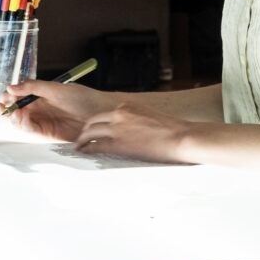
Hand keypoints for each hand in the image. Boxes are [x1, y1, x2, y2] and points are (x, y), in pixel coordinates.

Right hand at [0, 80, 118, 141]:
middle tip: (2, 107)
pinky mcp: (47, 133)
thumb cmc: (82, 97)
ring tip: (15, 112)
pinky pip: (31, 130)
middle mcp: (39, 108)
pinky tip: (23, 118)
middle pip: (15, 109)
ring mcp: (42, 121)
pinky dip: (24, 125)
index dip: (8, 96)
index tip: (4, 96)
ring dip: (13, 117)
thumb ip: (33, 87)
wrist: (100, 113)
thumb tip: (12, 86)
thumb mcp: (56, 88)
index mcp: (39, 95)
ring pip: (20, 121)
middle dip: (6, 109)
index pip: (18, 95)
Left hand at [75, 103, 191, 162]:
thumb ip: (136, 120)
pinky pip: (97, 146)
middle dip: (85, 130)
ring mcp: (118, 128)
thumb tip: (130, 130)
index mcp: (127, 106)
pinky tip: (84, 153)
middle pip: (93, 121)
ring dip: (82, 140)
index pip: (105, 114)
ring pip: (91, 132)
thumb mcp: (150, 117)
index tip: (93, 129)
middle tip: (81, 138)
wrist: (181, 137)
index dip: (97, 123)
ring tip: (79, 147)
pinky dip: (87, 149)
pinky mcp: (119, 144)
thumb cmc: (172, 130)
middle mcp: (119, 114)